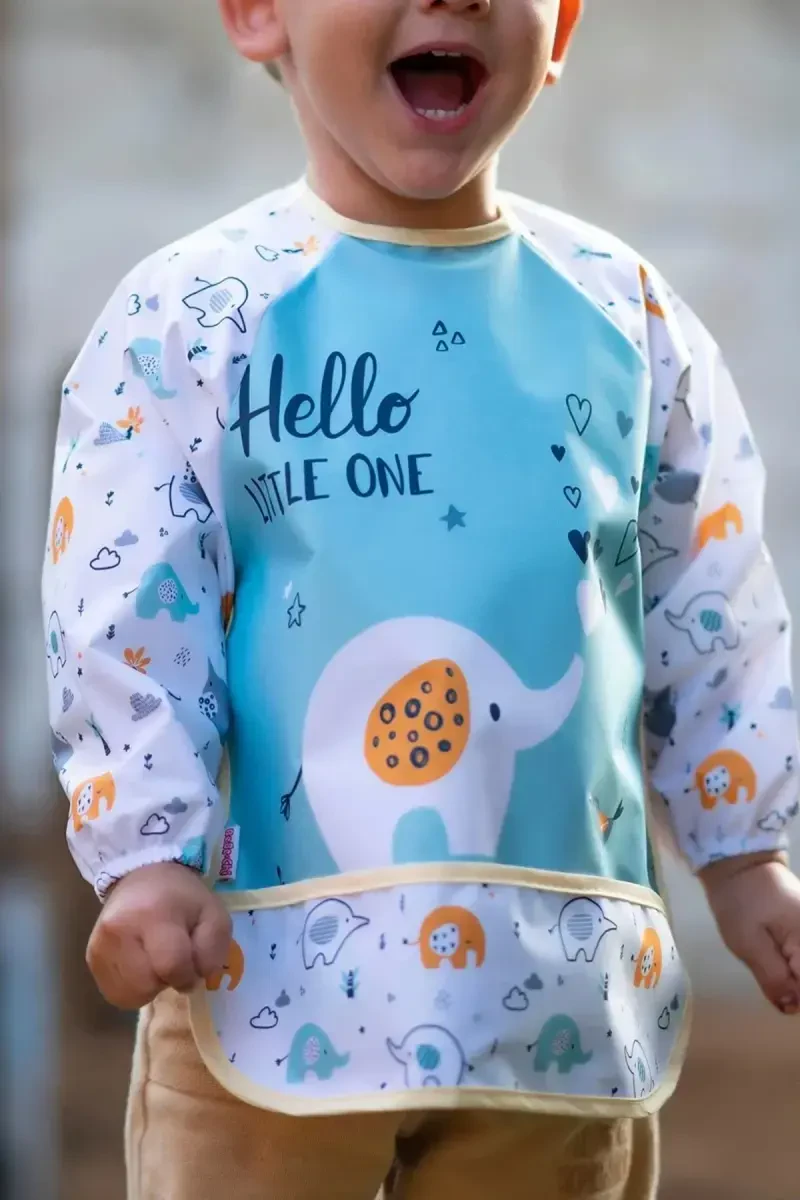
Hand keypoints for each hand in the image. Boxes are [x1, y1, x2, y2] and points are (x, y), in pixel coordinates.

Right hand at [86, 861, 231, 1009]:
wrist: (141, 875)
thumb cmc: (182, 897)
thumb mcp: (213, 913)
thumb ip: (213, 949)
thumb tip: (196, 979)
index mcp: (155, 914)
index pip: (172, 965)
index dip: (188, 975)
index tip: (192, 967)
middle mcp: (120, 930)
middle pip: (148, 984)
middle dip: (167, 980)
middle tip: (172, 959)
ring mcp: (100, 945)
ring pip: (130, 994)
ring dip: (149, 986)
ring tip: (155, 960)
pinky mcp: (91, 957)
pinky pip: (115, 993)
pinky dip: (133, 988)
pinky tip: (140, 967)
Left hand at [701, 852, 799, 1014]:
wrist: (739, 864)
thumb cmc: (739, 900)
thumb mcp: (747, 943)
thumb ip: (772, 977)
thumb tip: (790, 1008)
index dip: (796, 997)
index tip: (780, 996)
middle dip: (796, 987)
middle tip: (773, 975)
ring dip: (794, 975)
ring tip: (772, 960)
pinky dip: (794, 964)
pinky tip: (778, 956)